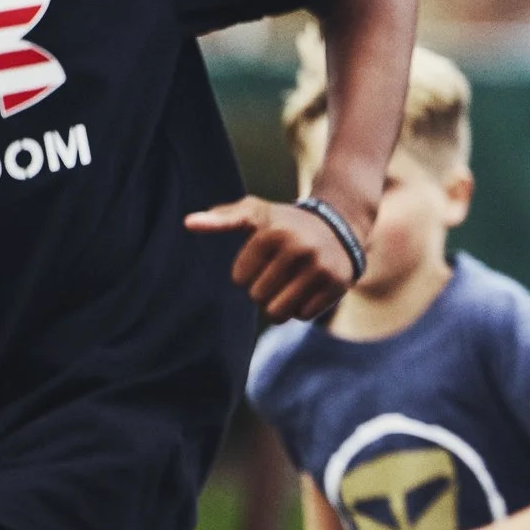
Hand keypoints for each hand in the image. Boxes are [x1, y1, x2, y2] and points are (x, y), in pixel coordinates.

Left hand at [184, 196, 359, 321]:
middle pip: (258, 296)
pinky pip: (303, 315)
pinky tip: (311, 286)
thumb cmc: (285, 224)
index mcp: (272, 231)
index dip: (249, 271)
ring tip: (292, 282)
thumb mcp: (256, 213)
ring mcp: (319, 267)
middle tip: (281, 270)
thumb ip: (221, 219)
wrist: (341, 223)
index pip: (239, 278)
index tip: (265, 255)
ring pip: (278, 311)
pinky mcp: (337, 284)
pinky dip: (303, 307)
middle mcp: (298, 248)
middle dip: (265, 288)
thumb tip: (188, 223)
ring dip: (280, 303)